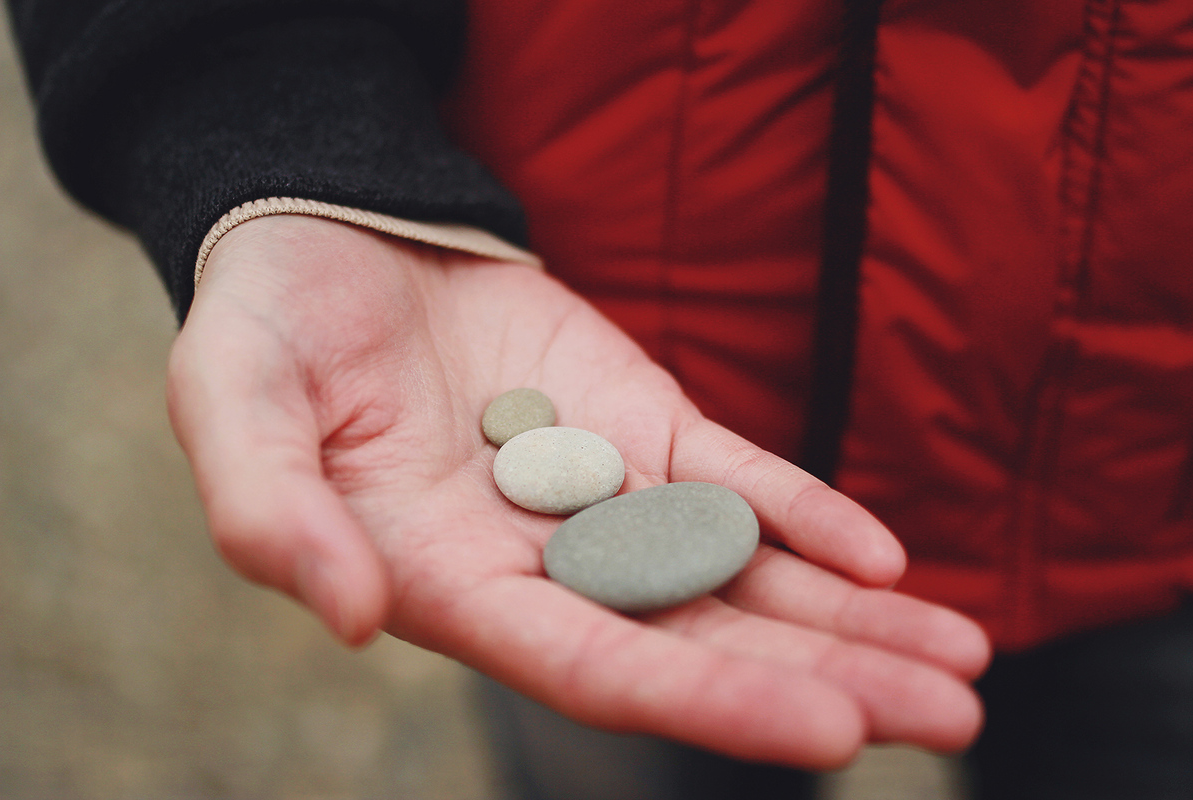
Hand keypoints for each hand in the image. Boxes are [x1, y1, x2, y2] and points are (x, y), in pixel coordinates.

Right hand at [167, 215, 989, 768]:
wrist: (338, 241)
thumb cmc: (267, 327)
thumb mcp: (230, 401)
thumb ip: (268, 510)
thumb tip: (350, 612)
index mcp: (446, 581)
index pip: (586, 665)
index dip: (699, 700)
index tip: (825, 734)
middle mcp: (540, 561)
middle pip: (695, 638)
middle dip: (822, 683)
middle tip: (950, 719)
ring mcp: (603, 493)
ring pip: (738, 575)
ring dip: (849, 621)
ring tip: (963, 663)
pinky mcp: (642, 424)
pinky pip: (735, 482)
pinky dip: (807, 516)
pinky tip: (887, 559)